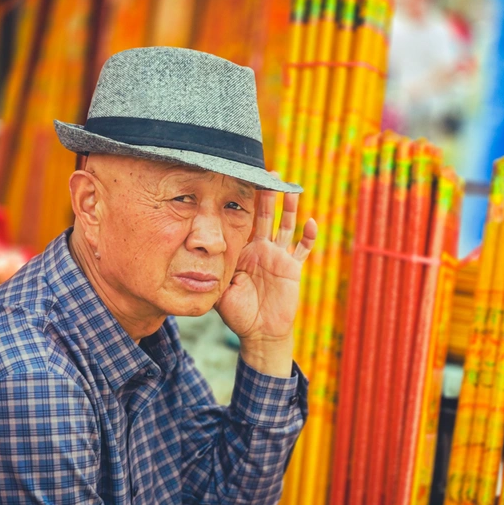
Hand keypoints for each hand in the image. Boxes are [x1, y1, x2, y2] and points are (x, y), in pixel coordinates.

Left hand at [215, 180, 316, 376]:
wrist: (260, 332)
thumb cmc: (238, 313)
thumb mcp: (219, 290)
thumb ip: (212, 273)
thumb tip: (193, 260)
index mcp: (243, 250)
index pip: (243, 220)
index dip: (243, 203)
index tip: (241, 180)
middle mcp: (261, 249)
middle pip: (265, 216)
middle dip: (267, 195)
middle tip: (269, 172)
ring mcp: (279, 257)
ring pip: (285, 226)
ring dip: (289, 208)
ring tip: (291, 188)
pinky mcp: (292, 268)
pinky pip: (303, 250)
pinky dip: (308, 237)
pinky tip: (311, 223)